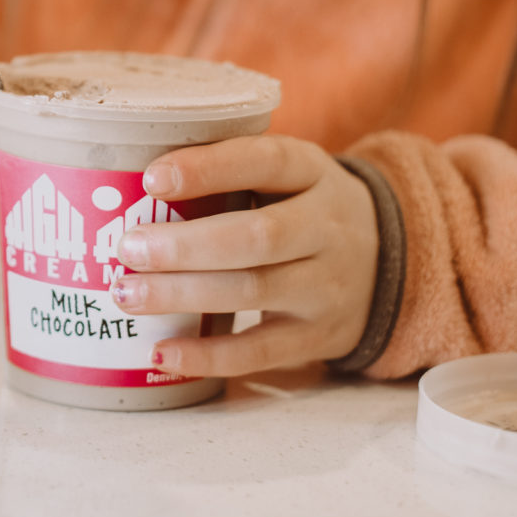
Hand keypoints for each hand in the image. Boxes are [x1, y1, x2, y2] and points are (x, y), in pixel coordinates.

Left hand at [113, 135, 378, 377]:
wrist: (389, 260)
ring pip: (254, 291)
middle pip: (258, 237)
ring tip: (127, 293)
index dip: (209, 169)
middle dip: (186, 244)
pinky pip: (261, 350)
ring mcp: (327, 287)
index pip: (266, 162)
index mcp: (314, 172)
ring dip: (184, 294)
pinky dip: (208, 354)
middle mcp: (327, 227)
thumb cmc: (306, 207)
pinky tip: (162, 350)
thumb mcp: (290, 173)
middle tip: (129, 247)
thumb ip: (233, 169)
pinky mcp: (318, 337)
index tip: (153, 179)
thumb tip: (132, 181)